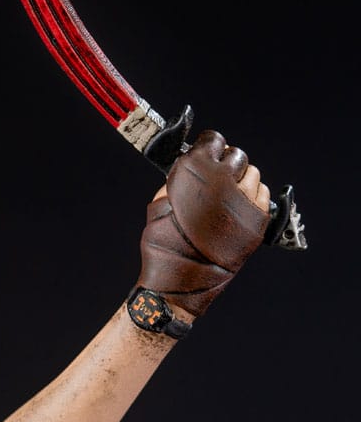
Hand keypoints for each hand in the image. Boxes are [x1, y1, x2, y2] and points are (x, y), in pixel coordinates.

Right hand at [137, 130, 270, 318]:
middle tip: (218, 170)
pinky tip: (241, 203)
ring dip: (242, 176)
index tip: (207, 148)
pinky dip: (254, 194)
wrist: (180, 280)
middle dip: (226, 160)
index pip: (213, 141)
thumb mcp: (158, 205)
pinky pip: (263, 195)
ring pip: (253, 174)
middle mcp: (224, 183)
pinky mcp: (256, 221)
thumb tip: (187, 166)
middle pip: (236, 155)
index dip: (209, 143)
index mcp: (196, 173)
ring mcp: (243, 202)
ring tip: (230, 188)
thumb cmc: (163, 244)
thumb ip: (175, 181)